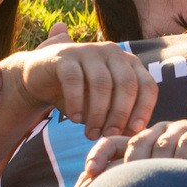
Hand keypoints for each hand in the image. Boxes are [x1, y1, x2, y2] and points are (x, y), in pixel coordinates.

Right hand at [8, 42, 157, 140]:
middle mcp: (112, 52)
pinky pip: (74, 80)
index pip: (146, 85)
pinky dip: (77, 103)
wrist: (40, 79)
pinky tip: (76, 119)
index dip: (144, 110)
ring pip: (102, 84)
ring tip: (91, 134)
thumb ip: (119, 114)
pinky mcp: (64, 55)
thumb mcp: (103, 105)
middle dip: (120, 114)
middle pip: (126, 84)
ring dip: (98, 113)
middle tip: (110, 135)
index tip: (134, 132)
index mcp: (128, 62)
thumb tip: (135, 133)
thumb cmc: (78, 94)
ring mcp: (88, 50)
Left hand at [68, 121, 186, 186]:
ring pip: (160, 144)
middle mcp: (158, 133)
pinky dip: (183, 159)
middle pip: (134, 143)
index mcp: (142, 145)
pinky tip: (182, 176)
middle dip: (124, 165)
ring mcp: (181, 131)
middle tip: (117, 186)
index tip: (87, 175)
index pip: (111, 143)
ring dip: (156, 167)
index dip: (98, 156)